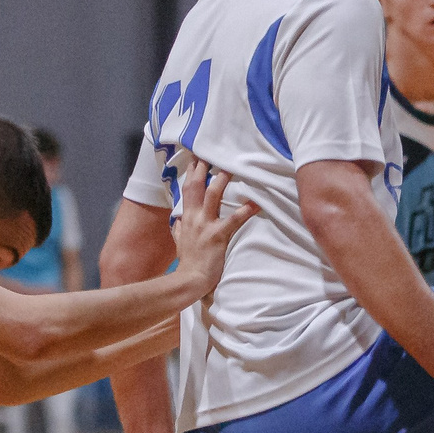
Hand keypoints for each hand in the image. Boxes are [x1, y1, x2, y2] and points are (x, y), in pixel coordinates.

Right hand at [169, 162, 257, 296]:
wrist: (190, 280)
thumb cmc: (188, 262)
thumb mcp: (179, 243)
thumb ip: (178, 230)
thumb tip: (176, 221)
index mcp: (186, 219)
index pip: (187, 190)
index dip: (191, 173)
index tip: (195, 159)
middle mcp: (194, 218)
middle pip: (197, 187)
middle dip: (202, 168)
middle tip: (209, 152)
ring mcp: (205, 226)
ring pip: (213, 196)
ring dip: (221, 181)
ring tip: (230, 167)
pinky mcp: (218, 236)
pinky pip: (234, 220)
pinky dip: (246, 211)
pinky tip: (257, 203)